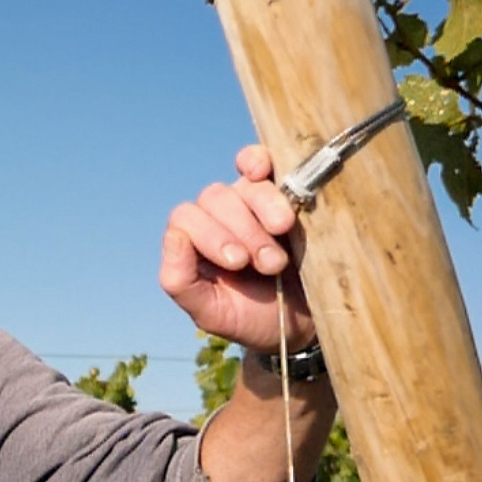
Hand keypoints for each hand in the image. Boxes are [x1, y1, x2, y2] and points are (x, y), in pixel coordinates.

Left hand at [159, 144, 315, 354]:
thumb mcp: (212, 313)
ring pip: (243, 185)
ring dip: (265, 209)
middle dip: (244, 231)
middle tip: (271, 264)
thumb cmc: (254, 318)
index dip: (211, 235)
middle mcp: (217, 219)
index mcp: (194, 245)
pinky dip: (258, 160)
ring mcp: (248, 202)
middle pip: (215, 198)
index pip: (186, 219)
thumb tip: (175, 235)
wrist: (306, 322)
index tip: (239, 263)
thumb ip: (180, 281)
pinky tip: (264, 172)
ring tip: (286, 237)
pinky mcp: (280, 192)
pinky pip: (259, 160)